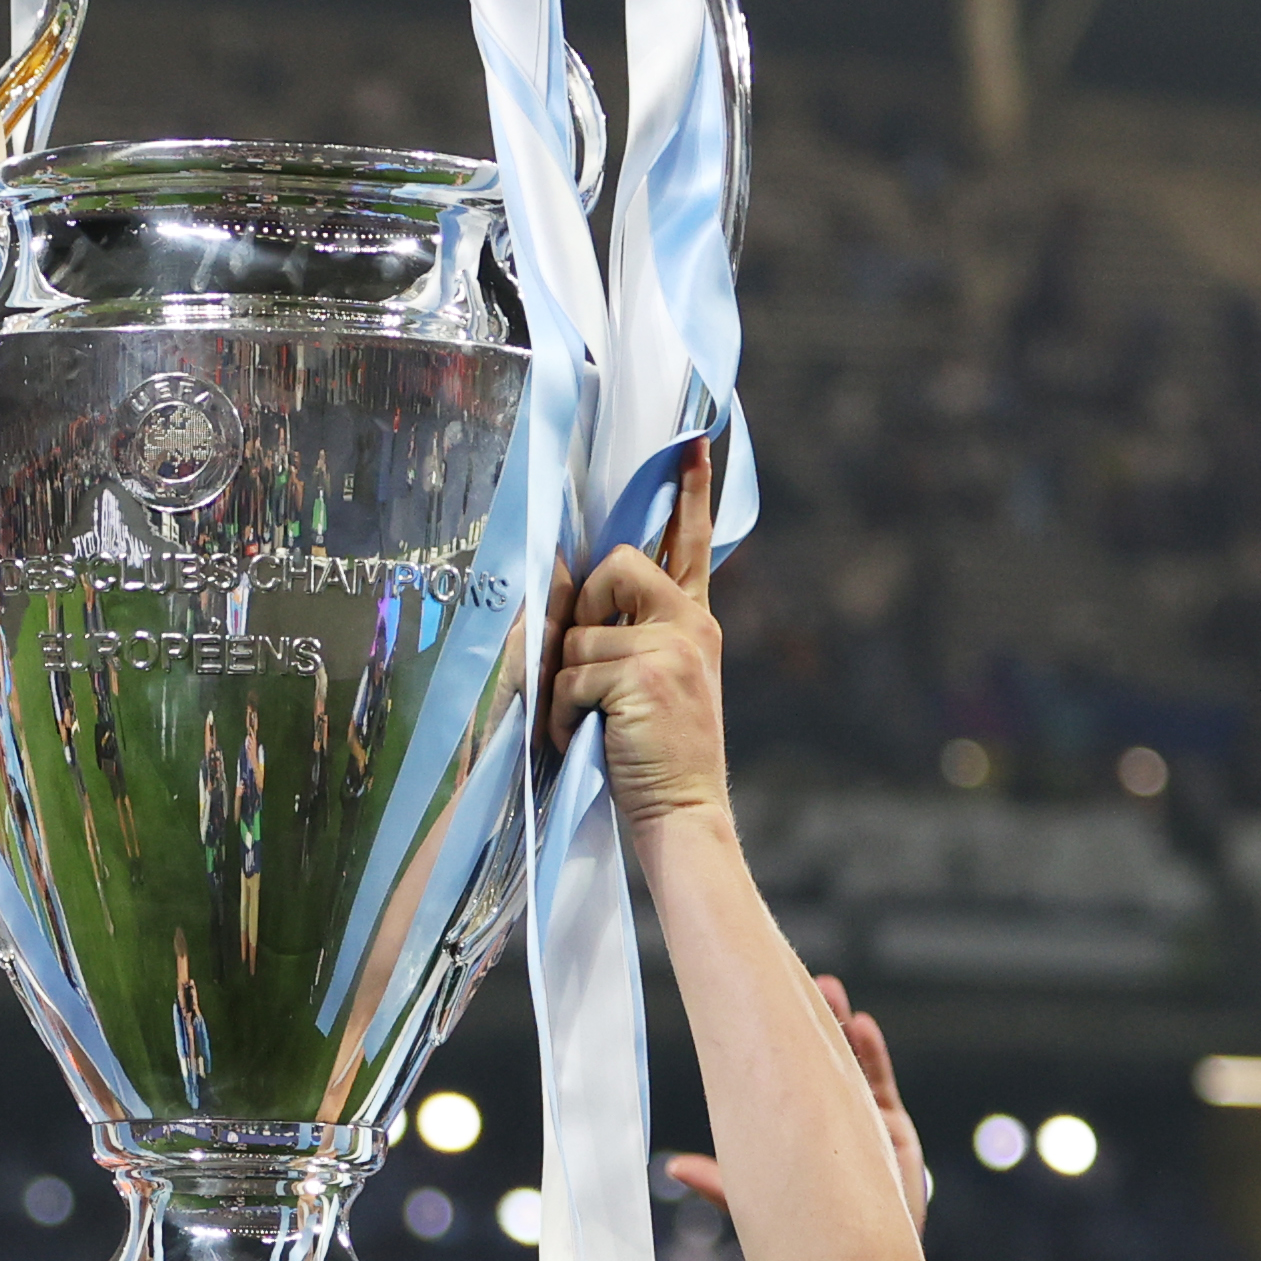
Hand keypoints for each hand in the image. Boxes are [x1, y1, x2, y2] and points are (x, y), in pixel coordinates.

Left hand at [550, 440, 727, 837]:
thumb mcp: (656, 685)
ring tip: (597, 725)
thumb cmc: (656, 759)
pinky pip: (572, 675)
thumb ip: (631, 637)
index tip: (692, 446)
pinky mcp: (643, 673)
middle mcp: (689, 625)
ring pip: (580, 634)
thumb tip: (569, 589)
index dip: (690, 495)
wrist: (684, 814)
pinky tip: (590, 739)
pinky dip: (566, 715)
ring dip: (570, 686)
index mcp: (694, 624)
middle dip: (584, 614)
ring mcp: (670, 647)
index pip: (690, 546)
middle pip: (614, 567)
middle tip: (591, 672)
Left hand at [668, 970, 924, 1231]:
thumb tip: (674, 1166)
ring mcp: (864, 1126)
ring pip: (853, 1066)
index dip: (779, 1044)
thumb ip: (721, 1186)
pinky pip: (882, 1088)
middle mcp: (830, 1123)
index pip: (787, 1078)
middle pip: (823, 1062)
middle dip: (816, 1021)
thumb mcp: (760, 1205)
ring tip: (829, 991)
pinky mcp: (895, 1138)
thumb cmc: (807, 1243)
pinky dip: (873, 1056)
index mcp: (798, 1132)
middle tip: (803, 983)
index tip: (764, 1007)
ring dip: (842, 1027)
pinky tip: (862, 1026)